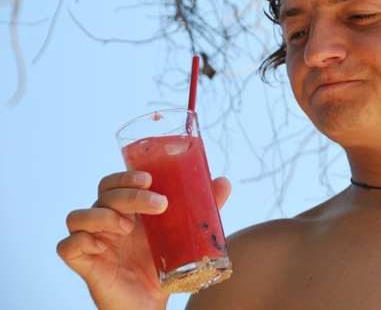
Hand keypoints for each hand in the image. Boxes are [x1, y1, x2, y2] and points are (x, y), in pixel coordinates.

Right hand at [57, 171, 231, 309]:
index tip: (150, 178)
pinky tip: (102, 247)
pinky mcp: (83, 263)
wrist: (151, 303)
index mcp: (128, 209)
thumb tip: (224, 182)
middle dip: (129, 194)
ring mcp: (93, 241)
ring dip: (102, 215)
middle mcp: (107, 220)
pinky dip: (81, 241)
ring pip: (78, 215)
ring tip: (127, 228)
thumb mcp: (185, 235)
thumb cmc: (163, 266)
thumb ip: (203, 209)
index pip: (117, 181)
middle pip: (103, 193)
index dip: (127, 175)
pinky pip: (66, 246)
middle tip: (160, 205)